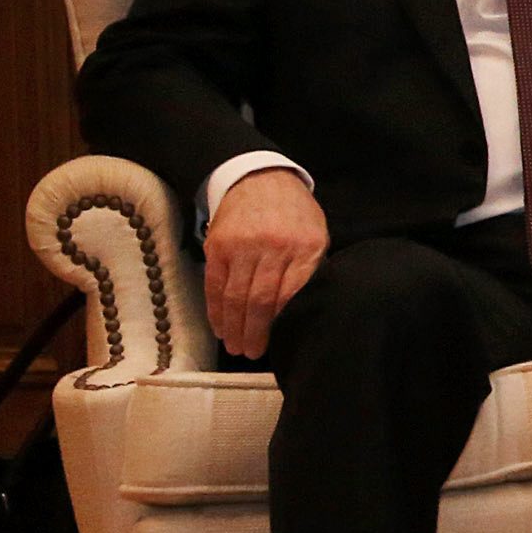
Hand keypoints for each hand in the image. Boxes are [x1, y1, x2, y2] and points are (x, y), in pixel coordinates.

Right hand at [206, 169, 326, 360]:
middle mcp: (273, 247)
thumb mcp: (316, 236)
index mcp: (306, 247)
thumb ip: (309, 271)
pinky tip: (221, 327)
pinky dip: (217, 311)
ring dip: (234, 327)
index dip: (282, 324)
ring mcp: (242, 246)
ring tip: (237, 346)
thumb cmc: (295, 214)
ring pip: (236, 297)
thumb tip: (301, 312)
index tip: (279, 343)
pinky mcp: (218, 246)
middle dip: (255, 333)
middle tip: (253, 353)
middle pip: (260, 300)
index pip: (292, 295)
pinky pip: (215, 286)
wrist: (260, 179)